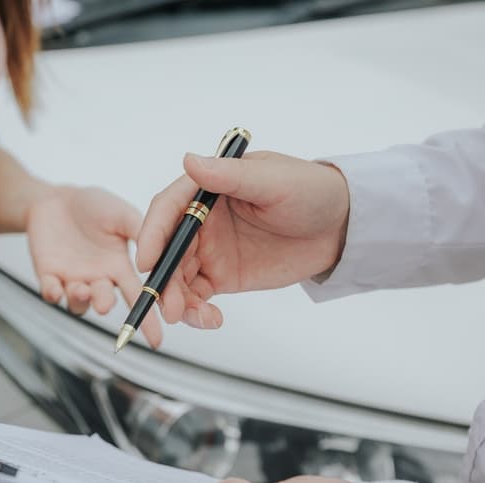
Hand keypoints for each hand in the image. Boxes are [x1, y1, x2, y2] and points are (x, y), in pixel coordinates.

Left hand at [26, 186, 162, 346]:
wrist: (58, 199)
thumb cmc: (94, 206)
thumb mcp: (123, 214)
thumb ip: (142, 232)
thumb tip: (159, 254)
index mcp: (120, 267)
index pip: (137, 296)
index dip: (147, 319)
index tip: (156, 341)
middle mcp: (99, 278)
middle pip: (105, 301)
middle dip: (105, 304)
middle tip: (104, 303)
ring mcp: (73, 279)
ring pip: (78, 303)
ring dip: (80, 300)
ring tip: (81, 288)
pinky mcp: (49, 274)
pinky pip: (50, 292)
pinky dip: (52, 293)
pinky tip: (55, 288)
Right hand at [136, 151, 350, 328]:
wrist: (339, 226)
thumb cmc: (310, 191)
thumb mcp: (272, 181)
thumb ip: (229, 176)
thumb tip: (189, 161)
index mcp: (206, 190)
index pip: (167, 211)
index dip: (152, 235)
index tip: (145, 260)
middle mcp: (200, 220)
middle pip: (167, 250)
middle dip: (164, 279)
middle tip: (170, 305)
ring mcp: (209, 250)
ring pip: (178, 278)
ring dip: (177, 300)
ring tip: (194, 317)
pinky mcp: (222, 276)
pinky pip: (197, 297)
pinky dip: (196, 312)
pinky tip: (210, 320)